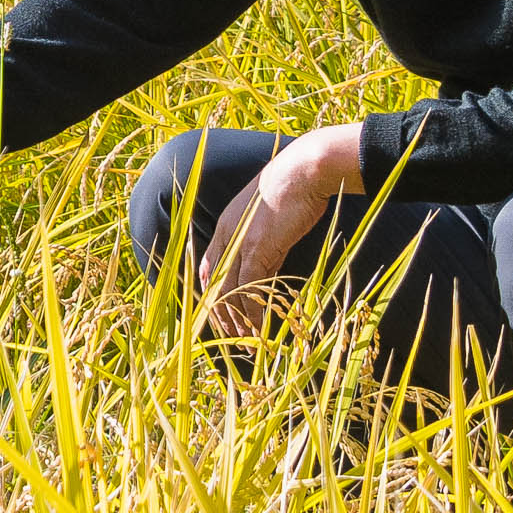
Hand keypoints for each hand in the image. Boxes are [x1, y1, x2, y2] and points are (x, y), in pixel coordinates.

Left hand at [197, 123, 362, 334]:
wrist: (303, 171)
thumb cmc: (293, 190)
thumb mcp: (271, 218)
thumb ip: (265, 243)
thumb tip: (269, 264)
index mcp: (226, 227)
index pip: (209, 269)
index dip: (212, 295)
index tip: (220, 316)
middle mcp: (226, 236)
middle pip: (214, 285)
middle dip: (221, 315)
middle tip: (232, 338)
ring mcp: (239, 242)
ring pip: (228, 290)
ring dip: (236, 319)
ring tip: (245, 340)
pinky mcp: (257, 248)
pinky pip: (248, 287)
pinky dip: (252, 309)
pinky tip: (258, 325)